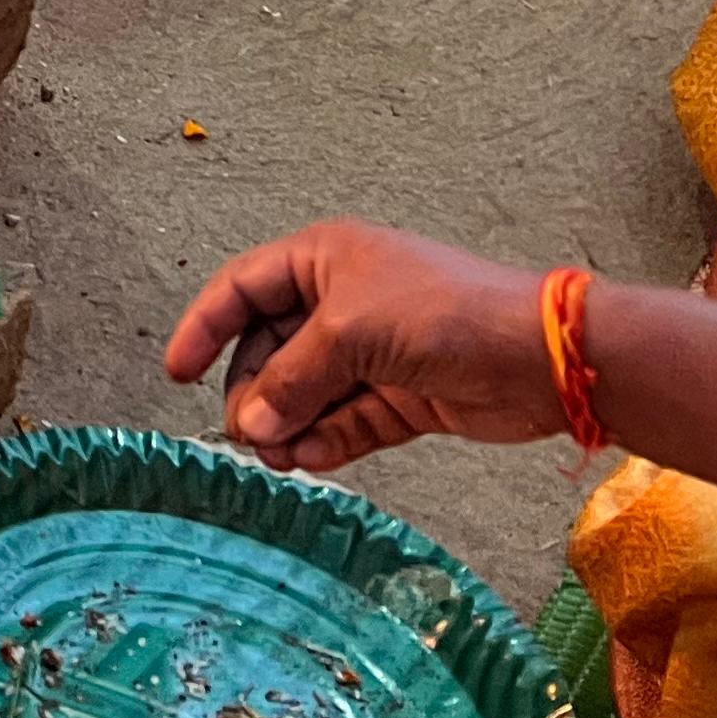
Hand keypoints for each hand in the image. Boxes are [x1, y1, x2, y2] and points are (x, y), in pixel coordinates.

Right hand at [164, 219, 562, 474]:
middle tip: (246, 432)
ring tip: (275, 455)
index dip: (205, 327)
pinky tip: (306, 458)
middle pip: (273, 348)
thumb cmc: (441, 313)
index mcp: (324, 259)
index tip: (177, 372)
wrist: (539, 357)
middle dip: (254, 390)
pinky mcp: (402, 398)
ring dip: (287, 423)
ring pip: (308, 391)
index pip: (243, 288)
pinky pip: (346, 420)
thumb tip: (251, 422)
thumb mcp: (350, 331)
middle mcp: (343, 302)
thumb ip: (292, 378)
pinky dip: (324, 440)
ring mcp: (374, 353)